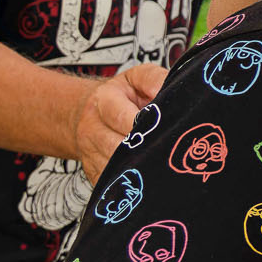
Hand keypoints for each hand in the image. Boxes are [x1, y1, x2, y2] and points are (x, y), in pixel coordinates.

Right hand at [73, 64, 165, 180]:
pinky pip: (111, 184)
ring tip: (161, 165)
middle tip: (166, 151)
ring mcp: (90, 153)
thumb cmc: (125, 96)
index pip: (117, 115)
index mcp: (103, 100)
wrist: (93, 114)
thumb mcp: (139, 78)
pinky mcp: (94, 173)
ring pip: (113, 168)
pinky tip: (150, 179)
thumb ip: (154, 79)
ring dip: (138, 168)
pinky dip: (131, 183)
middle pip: (114, 146)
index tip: (157, 129)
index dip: (138, 124)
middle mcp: (91, 128)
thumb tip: (171, 90)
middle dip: (141, 150)